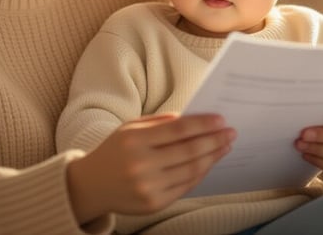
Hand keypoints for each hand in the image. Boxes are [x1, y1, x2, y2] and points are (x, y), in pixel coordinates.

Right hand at [66, 112, 234, 223]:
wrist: (91, 185)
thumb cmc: (115, 151)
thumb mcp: (130, 128)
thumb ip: (160, 122)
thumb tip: (194, 118)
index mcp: (134, 140)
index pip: (179, 130)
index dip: (203, 125)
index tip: (221, 119)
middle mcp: (141, 165)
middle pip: (189, 151)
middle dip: (215, 141)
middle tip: (231, 133)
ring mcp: (148, 187)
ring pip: (191, 170)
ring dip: (213, 157)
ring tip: (225, 146)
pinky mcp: (154, 204)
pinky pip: (186, 186)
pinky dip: (201, 173)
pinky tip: (209, 162)